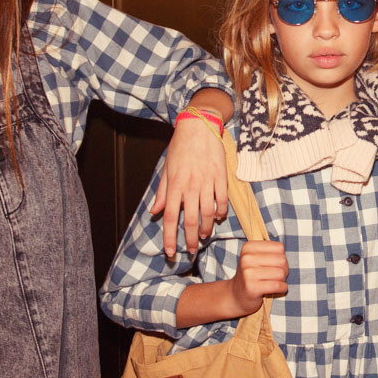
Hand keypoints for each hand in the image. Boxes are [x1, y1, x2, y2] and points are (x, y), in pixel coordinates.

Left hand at [151, 112, 229, 259]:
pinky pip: (222, 200)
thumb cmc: (180, 147)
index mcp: (175, 185)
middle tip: (191, 251)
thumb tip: (155, 212)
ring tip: (204, 235)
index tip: (170, 252)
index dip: (170, 237)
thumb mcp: (166, 169)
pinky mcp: (221, 177)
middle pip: (191, 220)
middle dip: (190, 240)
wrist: (199, 126)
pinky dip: (220, 212)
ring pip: (208, 213)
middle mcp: (191, 186)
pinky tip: (218, 217)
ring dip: (206, 228)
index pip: (171, 217)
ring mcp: (207, 182)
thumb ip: (162, 192)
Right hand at [226, 240, 288, 315]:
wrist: (237, 295)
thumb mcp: (257, 258)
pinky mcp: (252, 287)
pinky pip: (277, 285)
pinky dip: (282, 288)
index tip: (274, 265)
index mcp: (248, 247)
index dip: (282, 257)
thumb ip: (271, 252)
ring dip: (282, 280)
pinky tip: (277, 289)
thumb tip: (286, 256)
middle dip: (284, 269)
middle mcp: (246, 258)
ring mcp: (248, 273)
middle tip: (276, 275)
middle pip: (282, 260)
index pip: (279, 247)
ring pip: (281, 273)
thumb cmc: (252, 275)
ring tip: (274, 282)